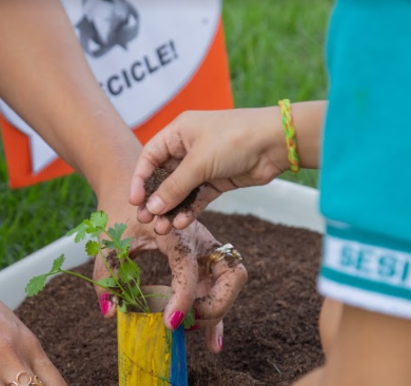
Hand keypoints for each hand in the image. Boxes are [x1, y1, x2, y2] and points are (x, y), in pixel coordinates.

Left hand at [93, 199, 246, 352]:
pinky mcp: (206, 261)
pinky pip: (221, 288)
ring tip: (192, 332)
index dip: (182, 300)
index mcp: (177, 233)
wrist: (132, 187)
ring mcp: (208, 251)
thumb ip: (106, 276)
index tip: (169, 324)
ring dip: (218, 310)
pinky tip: (212, 345)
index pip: (189, 270)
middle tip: (184, 324)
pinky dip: (217, 315)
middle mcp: (201, 241)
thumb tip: (110, 313)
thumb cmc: (119, 214)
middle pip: (230, 275)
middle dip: (214, 305)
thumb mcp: (108, 243)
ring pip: (232, 282)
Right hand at [130, 108, 288, 234]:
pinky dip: (189, 210)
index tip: (135, 200)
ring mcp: (203, 165)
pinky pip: (197, 197)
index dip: (140, 178)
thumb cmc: (235, 139)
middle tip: (146, 219)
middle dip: (155, 199)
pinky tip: (182, 223)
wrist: (275, 143)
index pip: (149, 156)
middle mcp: (188, 148)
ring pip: (180, 191)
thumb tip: (153, 206)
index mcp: (178, 132)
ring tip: (163, 228)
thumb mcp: (199, 162)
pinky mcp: (217, 180)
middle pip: (163, 177)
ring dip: (171, 209)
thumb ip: (174, 186)